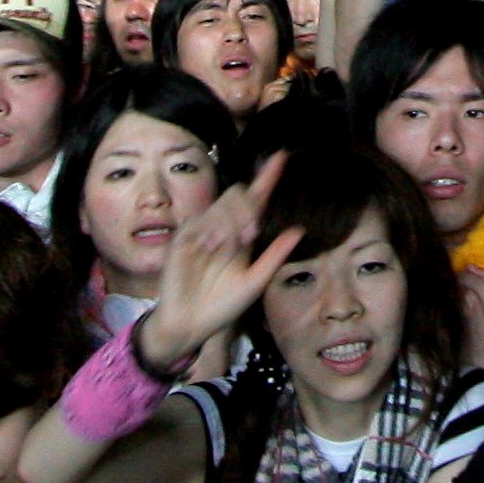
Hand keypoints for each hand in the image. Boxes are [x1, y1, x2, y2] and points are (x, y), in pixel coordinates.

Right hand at [143, 154, 306, 370]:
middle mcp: (222, 229)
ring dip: (232, 222)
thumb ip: (275, 256)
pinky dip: (212, 229)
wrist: (190, 326)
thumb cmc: (221, 307)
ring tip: (229, 247)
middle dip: (249, 209)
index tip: (281, 156)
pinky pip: (201, 220)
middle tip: (250, 236)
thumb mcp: (255, 282)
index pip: (255, 200)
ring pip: (222, 205)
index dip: (267, 178)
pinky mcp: (183, 239)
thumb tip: (300, 230)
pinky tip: (212, 245)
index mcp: (241, 236)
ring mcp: (201, 231)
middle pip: (239, 195)